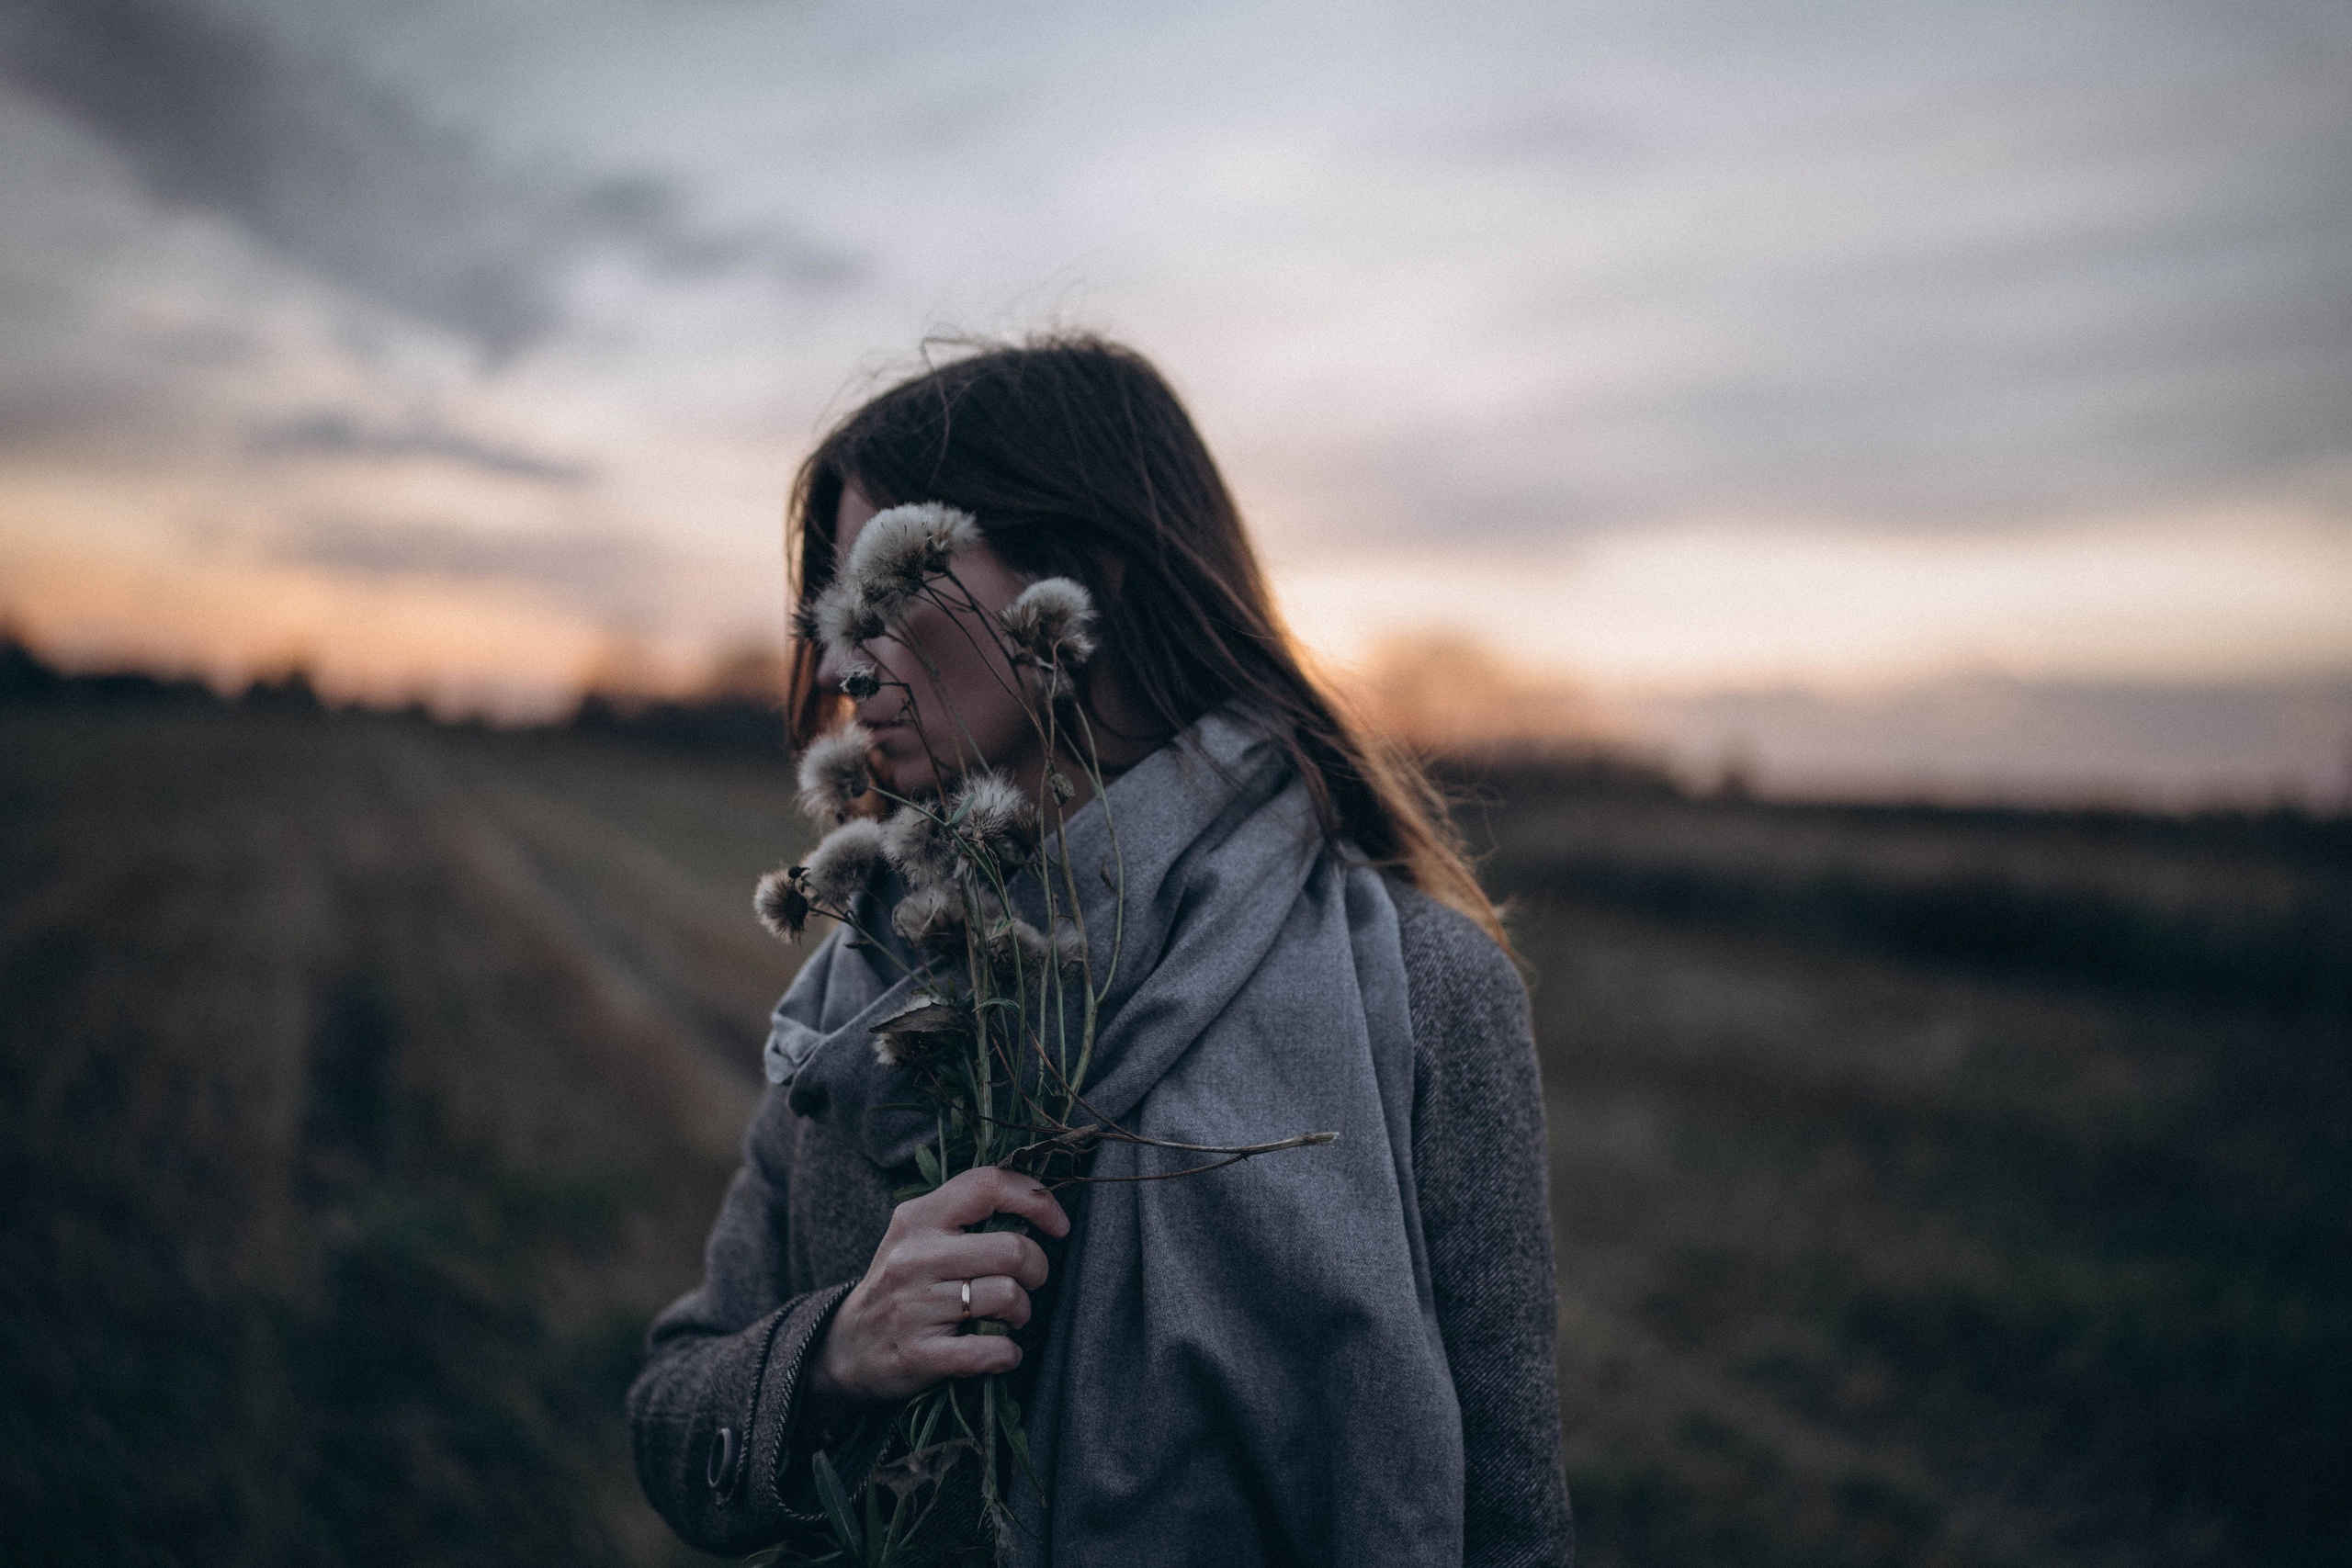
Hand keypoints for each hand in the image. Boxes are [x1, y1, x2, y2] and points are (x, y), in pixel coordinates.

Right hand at [807, 1167, 1070, 1413]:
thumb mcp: (918, 1236)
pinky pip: (990, 1350)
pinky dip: (1007, 1354)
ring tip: (1007, 1318)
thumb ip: (966, 1215)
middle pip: (1013, 1249)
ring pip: (1007, 1296)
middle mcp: (915, 1257)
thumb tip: (1039, 1204)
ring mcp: (914, 1306)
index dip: (1037, 1200)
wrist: (845, 1348)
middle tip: (1026, 1283)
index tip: (1059, 1225)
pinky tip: (999, 1352)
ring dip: (1022, 1313)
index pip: (988, 1185)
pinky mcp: (919, 1354)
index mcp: (918, 1218)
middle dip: (1037, 1269)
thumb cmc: (901, 1285)